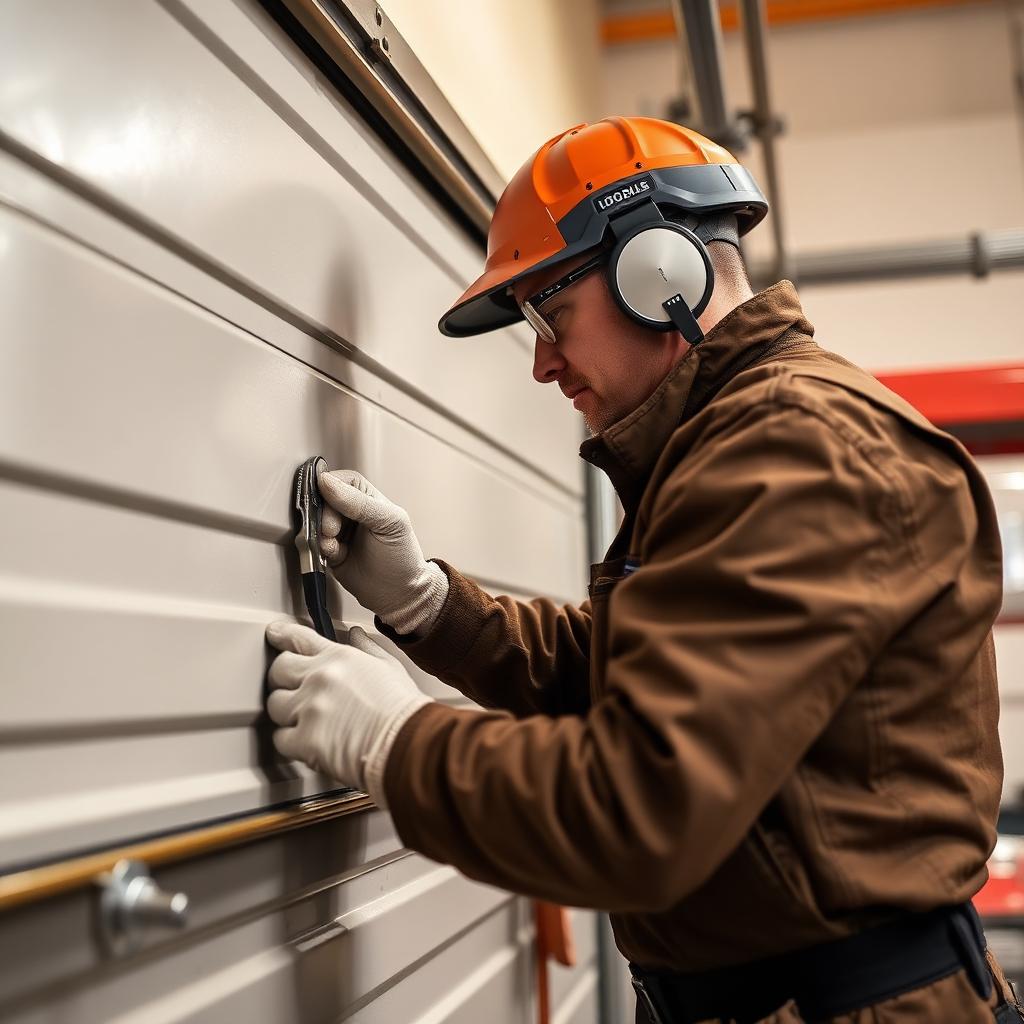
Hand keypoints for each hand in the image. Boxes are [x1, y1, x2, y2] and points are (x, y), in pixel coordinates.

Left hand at [265, 621, 430, 805]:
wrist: (408, 744)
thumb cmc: (404, 710)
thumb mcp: (389, 668)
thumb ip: (367, 649)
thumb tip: (355, 635)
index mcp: (339, 658)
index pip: (299, 638)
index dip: (282, 635)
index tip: (274, 635)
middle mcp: (319, 678)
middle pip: (278, 670)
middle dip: (283, 679)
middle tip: (294, 689)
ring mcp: (309, 709)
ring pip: (275, 705)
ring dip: (287, 712)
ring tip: (306, 720)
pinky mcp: (304, 740)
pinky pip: (280, 738)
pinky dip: (290, 742)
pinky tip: (307, 741)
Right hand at [317, 470, 447, 635]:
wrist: (398, 595)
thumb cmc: (402, 557)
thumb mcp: (388, 523)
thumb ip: (359, 502)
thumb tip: (327, 482)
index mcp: (368, 498)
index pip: (342, 481)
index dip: (330, 487)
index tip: (322, 497)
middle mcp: (351, 512)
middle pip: (323, 501)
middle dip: (324, 515)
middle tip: (332, 531)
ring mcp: (340, 532)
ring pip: (316, 523)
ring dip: (320, 534)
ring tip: (334, 546)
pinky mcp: (331, 552)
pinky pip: (315, 544)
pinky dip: (321, 549)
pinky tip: (336, 556)